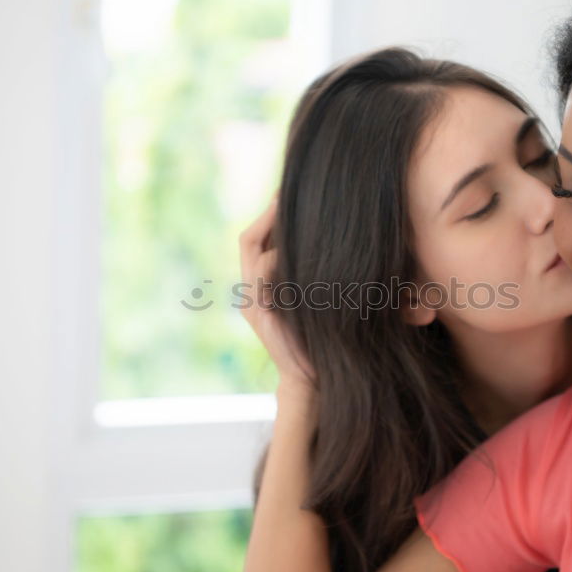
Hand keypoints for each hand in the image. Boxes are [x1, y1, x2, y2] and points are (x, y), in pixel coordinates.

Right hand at [238, 196, 316, 392]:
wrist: (310, 378)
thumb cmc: (318, 337)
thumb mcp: (312, 295)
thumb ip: (305, 271)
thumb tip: (323, 235)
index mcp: (259, 284)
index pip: (254, 239)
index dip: (267, 214)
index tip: (286, 193)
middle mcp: (249, 290)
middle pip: (248, 240)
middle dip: (266, 214)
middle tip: (285, 193)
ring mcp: (251, 302)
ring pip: (256, 254)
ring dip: (276, 233)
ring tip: (295, 214)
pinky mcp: (259, 313)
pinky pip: (266, 276)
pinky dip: (283, 261)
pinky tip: (304, 251)